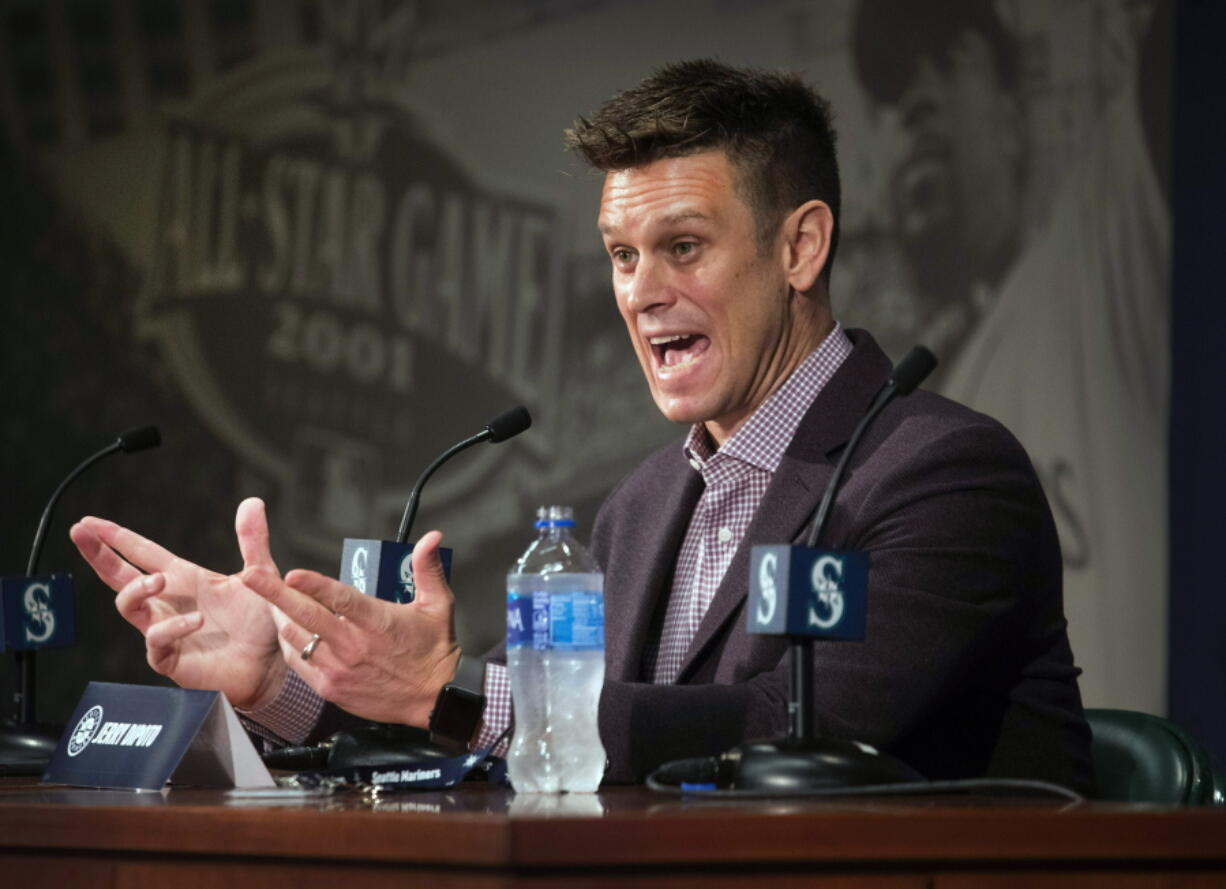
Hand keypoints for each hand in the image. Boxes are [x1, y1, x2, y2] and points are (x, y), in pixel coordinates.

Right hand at [69, 497, 287, 709]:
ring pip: (129, 607)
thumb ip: (253, 540)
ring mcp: (167, 631)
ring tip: (158, 580)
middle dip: (99, 554)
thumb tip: (253, 501)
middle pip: (121, 577)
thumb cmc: (263, 621)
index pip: (142, 553)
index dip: (116, 537)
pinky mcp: (172, 658)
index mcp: (185, 579)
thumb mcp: (260, 574)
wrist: (276, 662)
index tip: (89, 522)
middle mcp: (169, 603)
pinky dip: (173, 628)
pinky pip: (157, 641)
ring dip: (137, 589)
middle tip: (81, 533)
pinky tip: (195, 620)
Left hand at [242, 530, 459, 726]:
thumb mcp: (439, 604)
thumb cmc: (435, 650)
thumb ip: (428, 568)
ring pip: (296, 638)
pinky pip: (298, 661)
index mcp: (378, 623)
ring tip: (270, 597)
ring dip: (281, 615)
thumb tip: (432, 537)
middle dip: (274, 593)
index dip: (315, 586)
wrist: (434, 699)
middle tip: (252, 575)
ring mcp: (339, 669)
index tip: (292, 573)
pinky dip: (290, 641)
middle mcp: (354, 646)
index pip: (341, 600)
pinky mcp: (330, 687)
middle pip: (307, 616)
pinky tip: (289, 628)